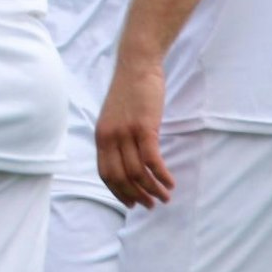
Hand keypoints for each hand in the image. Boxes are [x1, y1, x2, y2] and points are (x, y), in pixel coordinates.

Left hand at [97, 57, 174, 207]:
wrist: (137, 66)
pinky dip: (161, 175)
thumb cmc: (129, 92)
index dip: (118, 192)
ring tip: (165, 197)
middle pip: (120, 177)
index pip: (105, 173)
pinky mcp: (144, 127)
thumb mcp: (115, 118)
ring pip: (137, 171)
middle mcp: (109, 137)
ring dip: (152, 189)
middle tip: (152, 205)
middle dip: (136, 196)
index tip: (131, 204)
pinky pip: (151, 160)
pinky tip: (170, 182)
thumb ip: (117, 139)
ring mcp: (126, 133)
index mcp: (100, 136)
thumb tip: (126, 161)